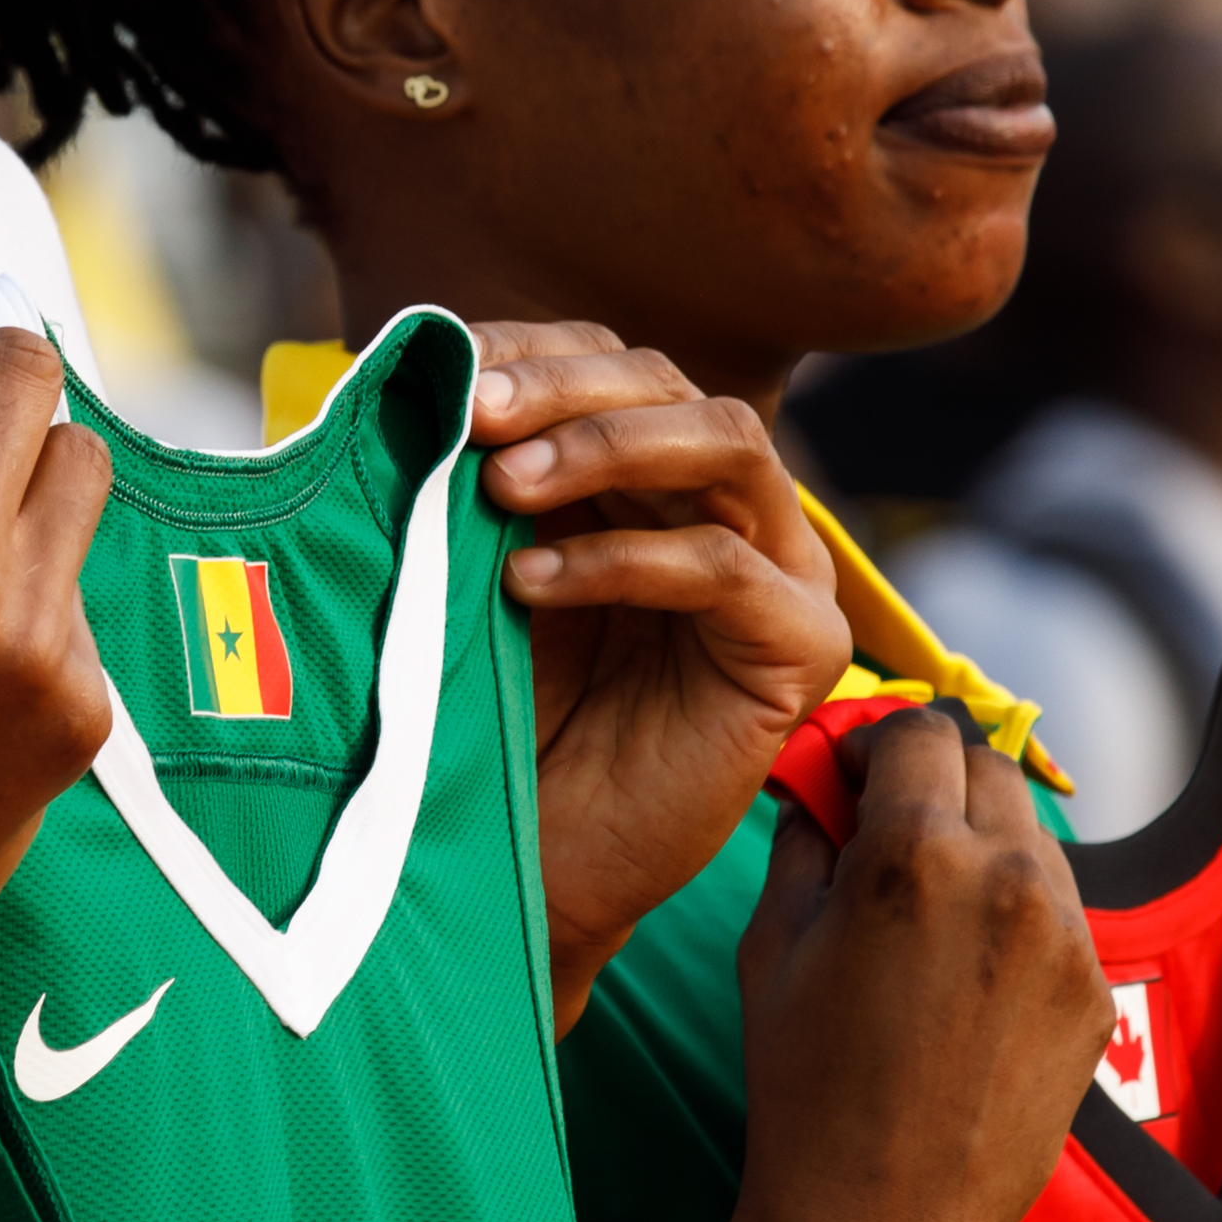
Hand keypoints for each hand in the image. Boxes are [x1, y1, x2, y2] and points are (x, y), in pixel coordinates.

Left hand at [468, 323, 850, 1013]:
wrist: (536, 869)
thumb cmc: (503, 721)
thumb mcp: (478, 571)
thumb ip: (478, 480)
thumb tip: (421, 374)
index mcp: (657, 475)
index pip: (614, 367)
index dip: (533, 351)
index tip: (444, 365)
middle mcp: (732, 508)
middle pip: (673, 386)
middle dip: (564, 390)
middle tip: (471, 415)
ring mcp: (782, 574)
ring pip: (728, 443)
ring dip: (607, 447)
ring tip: (503, 485)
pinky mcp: (801, 649)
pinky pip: (728, 569)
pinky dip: (624, 560)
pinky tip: (532, 584)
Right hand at [727, 706, 1110, 1221]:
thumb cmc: (804, 1090)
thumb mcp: (771, 947)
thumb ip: (803, 840)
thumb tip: (819, 787)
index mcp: (915, 855)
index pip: (920, 734)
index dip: (879, 745)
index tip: (857, 777)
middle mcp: (1007, 880)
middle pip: (988, 771)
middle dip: (938, 785)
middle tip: (893, 832)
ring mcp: (1066, 940)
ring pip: (1033, 842)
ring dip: (985, 849)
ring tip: (931, 919)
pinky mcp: (1098, 996)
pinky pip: (1059, 919)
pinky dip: (1018, 921)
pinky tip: (968, 983)